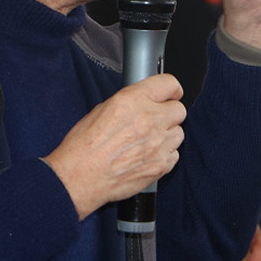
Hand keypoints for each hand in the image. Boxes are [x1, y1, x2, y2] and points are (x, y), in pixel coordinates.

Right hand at [42, 74, 185, 219]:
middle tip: (157, 119)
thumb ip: (130, 102)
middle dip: (169, 113)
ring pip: (179, 133)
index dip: (171, 89)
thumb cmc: (84, 145)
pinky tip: (147, 155)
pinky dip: (164, 154)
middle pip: (179, 110)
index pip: (169, 84)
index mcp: (133, 100)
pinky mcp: (161, 165)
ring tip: (148, 140)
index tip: (172, 93)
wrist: (81, 177)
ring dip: (167, 134)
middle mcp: (149, 119)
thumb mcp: (102, 109)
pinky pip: (174, 154)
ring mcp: (158, 144)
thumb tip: (143, 102)